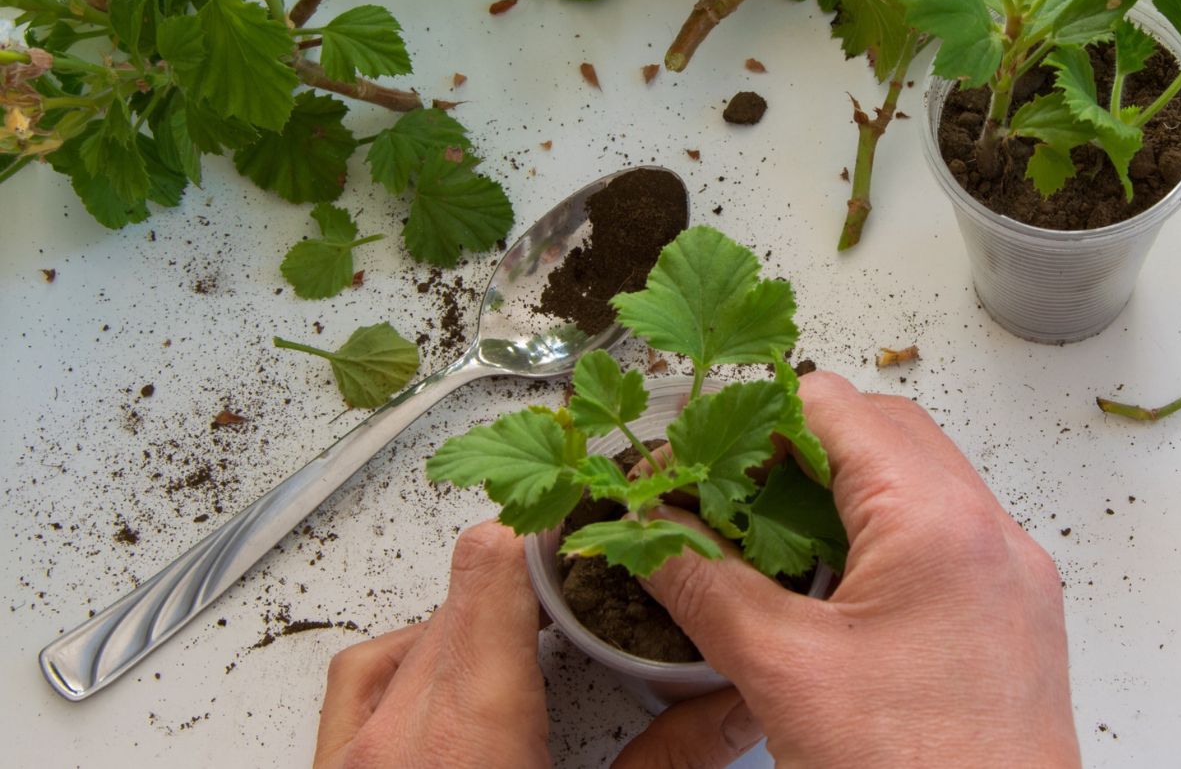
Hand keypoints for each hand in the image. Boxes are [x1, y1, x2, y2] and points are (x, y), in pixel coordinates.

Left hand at [312, 519, 761, 768]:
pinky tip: (445, 689)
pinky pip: (364, 680)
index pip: (490, 569)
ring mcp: (351, 754)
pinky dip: (410, 663)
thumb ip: (669, 766)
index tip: (586, 534)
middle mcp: (399, 731)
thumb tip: (730, 712)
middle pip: (459, 591)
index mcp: (471, 735)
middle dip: (524, 579)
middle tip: (578, 592)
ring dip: (467, 624)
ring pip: (410, 635)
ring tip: (520, 646)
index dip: (543, 536)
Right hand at [640, 370, 1081, 767]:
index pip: (832, 406)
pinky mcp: (1009, 615)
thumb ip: (702, 582)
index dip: (752, 415)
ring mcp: (1007, 574)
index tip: (698, 451)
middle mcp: (989, 532)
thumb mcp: (783, 671)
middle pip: (878, 430)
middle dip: (792, 444)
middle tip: (726, 485)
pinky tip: (825, 583)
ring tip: (766, 532)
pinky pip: (938, 534)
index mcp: (937, 522)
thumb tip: (646, 529)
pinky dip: (875, 533)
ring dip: (835, 489)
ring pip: (913, 480)